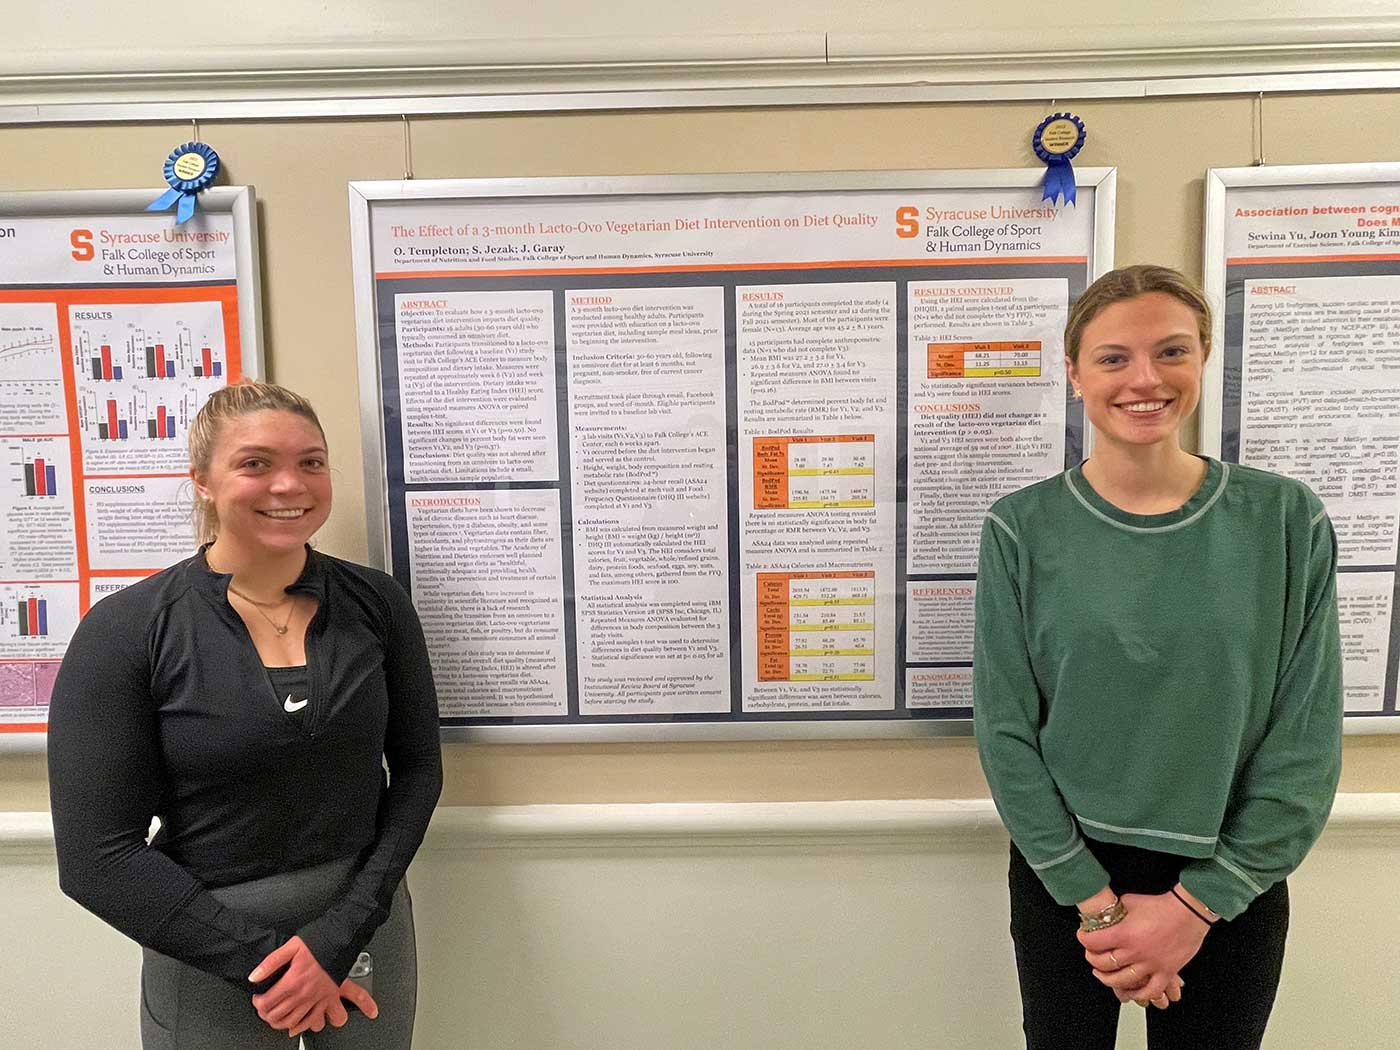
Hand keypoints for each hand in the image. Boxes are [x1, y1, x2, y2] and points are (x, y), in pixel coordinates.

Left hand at [248, 936, 339, 1033]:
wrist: (339, 944)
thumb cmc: (317, 944)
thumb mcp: (291, 946)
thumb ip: (271, 962)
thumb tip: (254, 977)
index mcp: (293, 980)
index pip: (267, 1002)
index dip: (257, 1002)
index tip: (257, 998)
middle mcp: (303, 993)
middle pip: (276, 1015)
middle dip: (265, 1014)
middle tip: (263, 1008)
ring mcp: (315, 999)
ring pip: (291, 1021)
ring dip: (278, 1023)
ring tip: (274, 1017)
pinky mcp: (326, 1000)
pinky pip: (311, 1021)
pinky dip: (300, 1027)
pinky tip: (293, 1027)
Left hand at [1078, 891, 1209, 1004]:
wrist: (1188, 912)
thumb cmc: (1161, 905)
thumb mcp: (1130, 901)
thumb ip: (1116, 911)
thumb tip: (1105, 913)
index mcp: (1125, 933)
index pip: (1094, 942)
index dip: (1083, 939)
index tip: (1082, 936)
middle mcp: (1136, 952)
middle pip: (1104, 964)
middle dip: (1093, 960)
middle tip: (1090, 955)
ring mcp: (1151, 964)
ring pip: (1123, 981)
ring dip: (1109, 980)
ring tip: (1102, 975)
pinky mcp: (1166, 972)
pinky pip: (1151, 991)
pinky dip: (1139, 995)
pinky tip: (1131, 993)